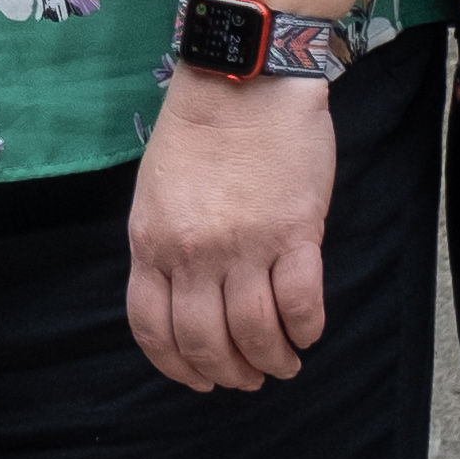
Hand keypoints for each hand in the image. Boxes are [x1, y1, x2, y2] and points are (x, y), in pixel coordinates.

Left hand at [127, 69, 338, 392]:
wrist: (244, 79)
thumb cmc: (201, 132)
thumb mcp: (157, 194)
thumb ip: (165, 247)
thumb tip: (184, 300)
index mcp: (151, 243)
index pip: (153, 328)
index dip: (178, 366)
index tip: (200, 379)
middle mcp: (193, 253)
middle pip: (205, 342)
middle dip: (229, 374)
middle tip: (249, 378)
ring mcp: (244, 245)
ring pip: (255, 334)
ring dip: (272, 361)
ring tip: (284, 363)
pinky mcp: (296, 233)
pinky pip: (302, 303)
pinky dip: (306, 329)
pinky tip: (308, 332)